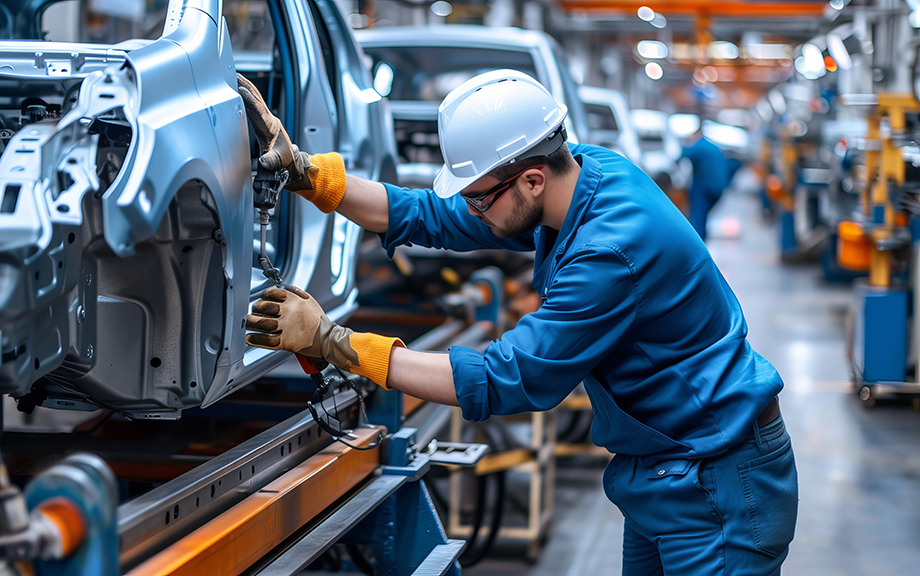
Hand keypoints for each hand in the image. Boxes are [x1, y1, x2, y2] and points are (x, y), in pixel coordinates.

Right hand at [237, 73, 346, 211]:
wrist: (291, 162)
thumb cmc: (285, 162)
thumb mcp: (278, 162)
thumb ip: (271, 161)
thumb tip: (264, 162)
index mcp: (271, 127)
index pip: (259, 110)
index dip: (250, 100)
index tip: (241, 90)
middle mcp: (269, 119)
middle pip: (256, 98)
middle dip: (245, 85)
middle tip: (232, 73)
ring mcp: (266, 118)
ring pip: (255, 97)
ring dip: (245, 85)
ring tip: (232, 75)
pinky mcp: (262, 119)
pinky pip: (253, 102)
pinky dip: (245, 93)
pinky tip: (237, 87)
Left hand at [246, 286, 404, 387]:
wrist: (330, 339)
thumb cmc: (321, 321)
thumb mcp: (311, 300)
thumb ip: (297, 292)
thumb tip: (284, 287)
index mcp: (294, 301)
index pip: (272, 293)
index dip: (263, 296)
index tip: (261, 299)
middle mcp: (288, 312)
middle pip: (263, 307)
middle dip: (256, 309)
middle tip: (253, 312)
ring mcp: (286, 327)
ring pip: (262, 323)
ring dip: (251, 323)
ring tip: (248, 323)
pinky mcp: (285, 342)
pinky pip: (265, 340)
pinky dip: (255, 339)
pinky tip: (249, 338)